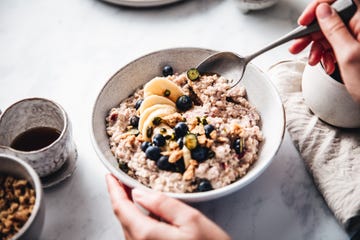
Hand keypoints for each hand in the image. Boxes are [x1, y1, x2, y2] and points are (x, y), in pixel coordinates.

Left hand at [105, 174, 230, 239]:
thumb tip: (140, 194)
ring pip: (129, 227)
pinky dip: (137, 219)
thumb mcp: (191, 220)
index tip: (111, 176)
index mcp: (146, 235)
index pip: (121, 208)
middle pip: (123, 218)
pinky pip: (138, 236)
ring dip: (128, 208)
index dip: (114, 189)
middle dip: (120, 197)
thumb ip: (163, 205)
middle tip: (121, 180)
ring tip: (131, 192)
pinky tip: (144, 212)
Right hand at [289, 0, 359, 102]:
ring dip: (316, 46)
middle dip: (312, 32)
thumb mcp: (348, 55)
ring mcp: (359, 35)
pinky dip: (326, 53)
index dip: (320, 4)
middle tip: (298, 44)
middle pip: (331, 16)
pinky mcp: (356, 45)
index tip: (307, 18)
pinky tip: (325, 62)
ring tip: (312, 59)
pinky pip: (335, 43)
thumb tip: (322, 12)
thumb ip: (334, 30)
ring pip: (330, 32)